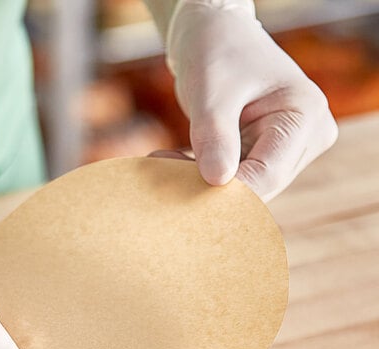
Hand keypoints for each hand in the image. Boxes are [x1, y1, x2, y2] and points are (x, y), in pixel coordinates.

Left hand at [164, 0, 337, 200]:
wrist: (216, 38)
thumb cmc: (218, 53)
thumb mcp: (212, 92)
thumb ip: (215, 136)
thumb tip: (217, 181)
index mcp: (305, 116)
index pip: (267, 174)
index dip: (225, 189)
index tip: (177, 183)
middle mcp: (307, 138)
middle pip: (259, 185)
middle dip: (210, 186)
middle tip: (163, 169)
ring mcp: (289, 150)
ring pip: (245, 187)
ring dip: (203, 182)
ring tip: (164, 162)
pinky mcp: (267, 156)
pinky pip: (236, 179)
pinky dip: (204, 176)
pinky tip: (175, 162)